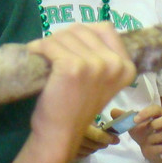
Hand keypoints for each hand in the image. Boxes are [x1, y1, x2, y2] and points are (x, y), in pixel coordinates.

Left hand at [26, 23, 134, 162]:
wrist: (60, 134)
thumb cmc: (77, 106)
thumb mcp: (100, 80)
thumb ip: (100, 56)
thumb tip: (78, 29)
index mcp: (126, 66)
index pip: (106, 28)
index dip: (83, 33)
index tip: (70, 47)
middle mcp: (115, 64)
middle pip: (82, 29)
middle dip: (62, 38)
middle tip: (51, 53)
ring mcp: (95, 65)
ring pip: (64, 36)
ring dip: (48, 44)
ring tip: (43, 58)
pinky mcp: (72, 67)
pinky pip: (50, 45)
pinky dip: (38, 48)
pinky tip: (35, 57)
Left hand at [128, 103, 161, 162]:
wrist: (151, 147)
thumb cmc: (143, 131)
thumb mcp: (133, 124)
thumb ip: (124, 117)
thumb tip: (113, 111)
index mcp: (159, 113)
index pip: (157, 109)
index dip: (147, 113)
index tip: (135, 120)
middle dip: (157, 124)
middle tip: (147, 129)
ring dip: (151, 139)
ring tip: (146, 141)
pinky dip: (153, 149)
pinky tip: (150, 148)